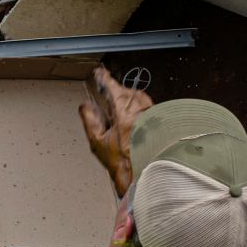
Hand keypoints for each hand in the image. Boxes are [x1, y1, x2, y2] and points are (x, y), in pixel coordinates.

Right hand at [79, 66, 149, 196]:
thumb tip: (85, 106)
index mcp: (124, 112)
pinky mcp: (161, 121)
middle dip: (118, 91)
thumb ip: (90, 120)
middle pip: (129, 92)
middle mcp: (141, 110)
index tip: (100, 73)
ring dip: (130, 100)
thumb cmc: (123, 162)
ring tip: (121, 110)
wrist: (147, 174)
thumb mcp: (97, 142)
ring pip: (141, 99)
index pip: (113, 88)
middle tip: (109, 94)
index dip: (104, 79)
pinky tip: (135, 121)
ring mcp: (153, 115)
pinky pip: (149, 108)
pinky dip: (140, 110)